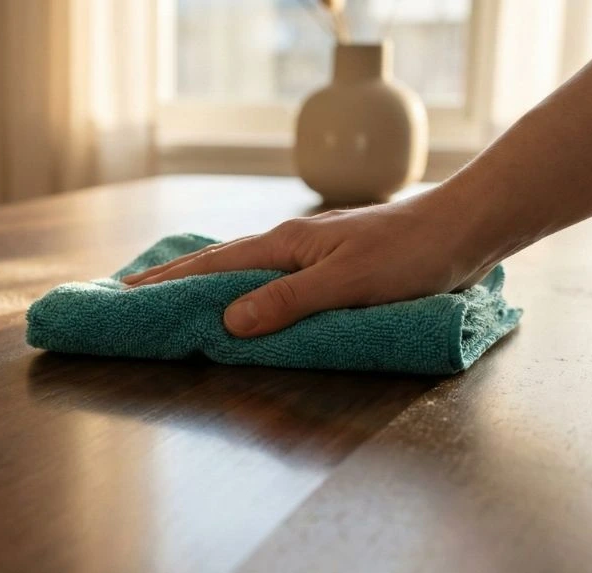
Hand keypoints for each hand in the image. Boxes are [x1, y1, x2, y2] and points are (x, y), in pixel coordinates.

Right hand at [122, 189, 500, 337]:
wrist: (464, 230)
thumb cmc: (412, 255)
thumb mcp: (348, 284)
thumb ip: (288, 302)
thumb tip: (229, 323)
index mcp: (285, 245)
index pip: (213, 268)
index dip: (169, 284)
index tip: (127, 296)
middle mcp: (289, 245)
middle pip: (217, 264)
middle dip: (172, 279)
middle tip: (129, 294)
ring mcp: (308, 253)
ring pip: (241, 270)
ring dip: (202, 282)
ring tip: (170, 294)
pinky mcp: (328, 265)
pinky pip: (268, 278)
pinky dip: (239, 287)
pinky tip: (239, 295)